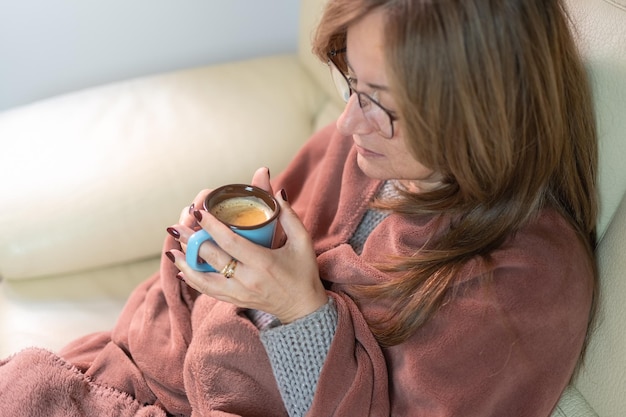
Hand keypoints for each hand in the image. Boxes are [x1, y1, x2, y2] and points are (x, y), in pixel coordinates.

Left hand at [166, 168, 327, 322]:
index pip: (230, 242)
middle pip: (210, 258)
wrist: (303, 308)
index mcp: (263, 263)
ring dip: (185, 263)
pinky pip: (207, 291)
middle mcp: (247, 280)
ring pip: (202, 279)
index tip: (198, 212)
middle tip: (177, 225)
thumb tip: (276, 192)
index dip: (211, 227)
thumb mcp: (303, 242)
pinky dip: (192, 279)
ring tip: (172, 248)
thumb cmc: (303, 272)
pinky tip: (181, 269)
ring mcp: (239, 293)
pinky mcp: (235, 300)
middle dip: (190, 241)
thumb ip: (289, 216)